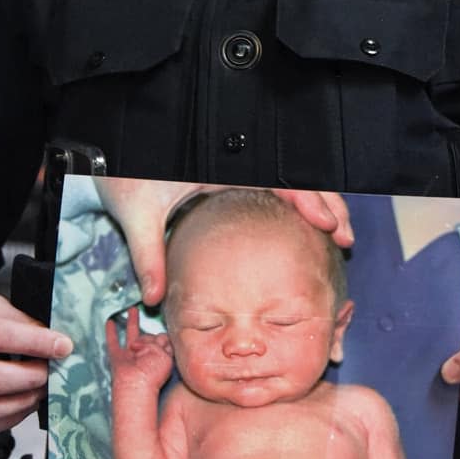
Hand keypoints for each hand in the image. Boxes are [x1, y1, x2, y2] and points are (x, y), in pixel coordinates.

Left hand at [95, 180, 353, 305]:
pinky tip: (311, 230)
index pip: (275, 179)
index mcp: (218, 168)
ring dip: (317, 205)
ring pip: (290, 184)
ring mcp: (236, 175)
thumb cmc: (124, 177)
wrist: (112, 161)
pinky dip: (298, 207)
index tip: (327, 222)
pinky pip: (276, 191)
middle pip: (294, 178)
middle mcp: (233, 168)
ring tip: (339, 234)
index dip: (306, 198)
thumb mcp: (137, 213)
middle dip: (326, 202)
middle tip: (347, 235)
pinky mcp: (232, 184)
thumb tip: (156, 296)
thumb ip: (147, 255)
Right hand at [105, 307, 173, 390]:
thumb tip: (155, 336)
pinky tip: (110, 322)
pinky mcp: (118, 357)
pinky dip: (110, 332)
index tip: (165, 337)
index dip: (164, 338)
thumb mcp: (166, 356)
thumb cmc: (153, 375)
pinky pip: (112, 341)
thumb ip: (162, 342)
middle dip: (151, 334)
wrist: (136, 383)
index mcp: (160, 357)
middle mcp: (145, 356)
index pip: (163, 340)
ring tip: (133, 310)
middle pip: (149, 337)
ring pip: (133, 335)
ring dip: (133, 322)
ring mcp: (131, 356)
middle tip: (152, 320)